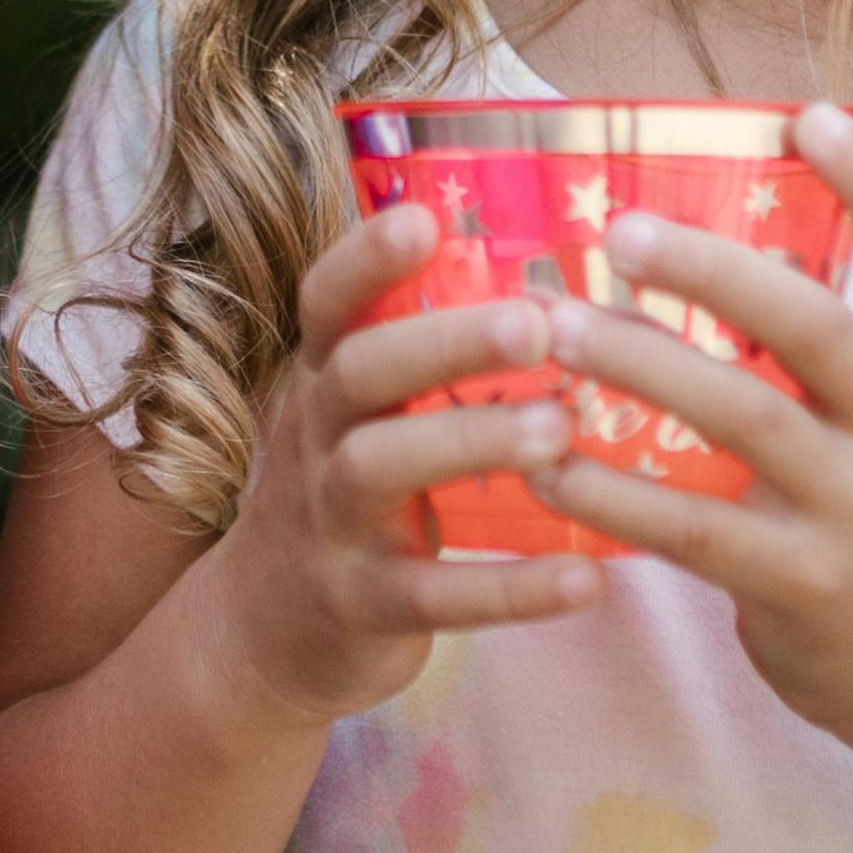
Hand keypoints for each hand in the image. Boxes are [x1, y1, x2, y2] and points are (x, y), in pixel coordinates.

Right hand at [187, 204, 608, 723]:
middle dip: (444, 342)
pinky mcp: (363, 605)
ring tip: (561, 432)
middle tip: (537, 326)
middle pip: (361, 371)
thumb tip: (544, 276)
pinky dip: (510, 589)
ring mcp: (330, 523)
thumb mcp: (353, 417)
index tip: (425, 219)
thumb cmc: (346, 495)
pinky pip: (436, 596)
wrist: (266, 633)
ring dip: (472, 443)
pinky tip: (586, 578)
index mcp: (321, 379)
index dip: (366, 259)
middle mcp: (314, 438)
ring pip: (381, 468)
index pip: (326, 302)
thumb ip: (416, 356)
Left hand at [536, 110, 852, 771]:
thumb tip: (705, 248)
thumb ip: (822, 355)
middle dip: (717, 271)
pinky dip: (612, 493)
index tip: (813, 114)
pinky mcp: (802, 588)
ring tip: (553, 330)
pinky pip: (693, 530)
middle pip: (814, 327)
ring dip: (641, 365)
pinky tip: (543, 463)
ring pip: (744, 418)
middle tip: (618, 230)